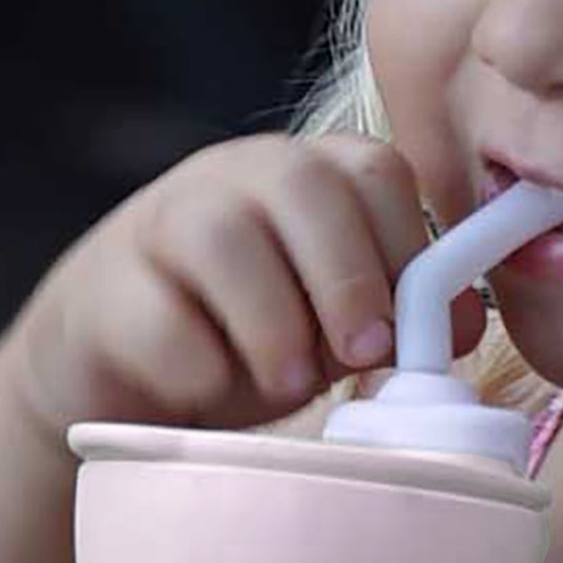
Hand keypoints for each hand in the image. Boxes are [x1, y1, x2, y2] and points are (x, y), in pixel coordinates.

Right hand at [5, 133, 486, 440]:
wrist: (115, 372)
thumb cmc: (244, 341)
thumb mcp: (331, 327)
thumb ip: (392, 317)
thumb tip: (460, 329)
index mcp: (304, 178)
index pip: (375, 170)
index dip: (409, 248)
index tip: (424, 331)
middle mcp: (231, 179)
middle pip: (301, 183)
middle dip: (347, 276)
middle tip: (363, 354)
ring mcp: (157, 224)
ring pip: (221, 235)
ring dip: (273, 320)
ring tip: (290, 383)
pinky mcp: (101, 292)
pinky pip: (155, 317)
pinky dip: (196, 365)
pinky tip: (209, 392)